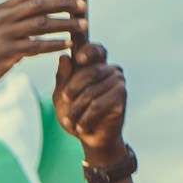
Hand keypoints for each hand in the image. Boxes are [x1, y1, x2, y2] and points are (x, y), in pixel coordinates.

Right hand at [0, 0, 80, 94]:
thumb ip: (13, 21)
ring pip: (42, 24)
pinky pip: (37, 46)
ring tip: (83, 25)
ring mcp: (4, 34)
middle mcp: (2, 18)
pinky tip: (68, 44)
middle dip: (64, 4)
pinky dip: (55, 44)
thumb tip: (38, 18)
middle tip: (83, 7)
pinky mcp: (7, 52)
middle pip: (40, 5)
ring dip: (66, 24)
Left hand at [52, 42, 127, 160]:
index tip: (78, 49)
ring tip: (70, 121)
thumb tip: (63, 57)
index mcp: (94, 64)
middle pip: (89, 71)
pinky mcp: (121, 96)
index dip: (86, 45)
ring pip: (92, 91)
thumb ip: (62, 77)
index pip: (93, 48)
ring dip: (76, 109)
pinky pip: (98, 104)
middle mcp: (109, 68)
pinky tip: (81, 127)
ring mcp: (118, 81)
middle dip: (72, 89)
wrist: (88, 137)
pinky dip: (86, 118)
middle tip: (64, 100)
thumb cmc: (74, 113)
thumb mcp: (61, 95)